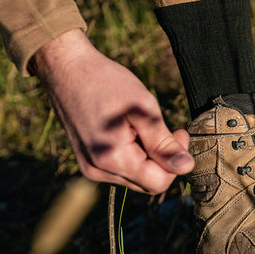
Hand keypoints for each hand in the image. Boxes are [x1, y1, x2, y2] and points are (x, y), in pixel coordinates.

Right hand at [31, 29, 192, 193]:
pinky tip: (129, 129)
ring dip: (148, 157)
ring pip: (135, 177)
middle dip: (163, 160)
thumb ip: (163, 143)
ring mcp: (90, 167)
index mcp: (112, 159)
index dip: (175, 162)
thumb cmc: (106, 83)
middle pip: (147, 183)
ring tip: (142, 125)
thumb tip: (187, 167)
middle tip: (166, 127)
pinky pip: (120, 169)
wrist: (67, 69)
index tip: (177, 133)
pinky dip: (133, 154)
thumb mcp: (143, 109)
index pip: (158, 183)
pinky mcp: (87, 160)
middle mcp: (97, 170)